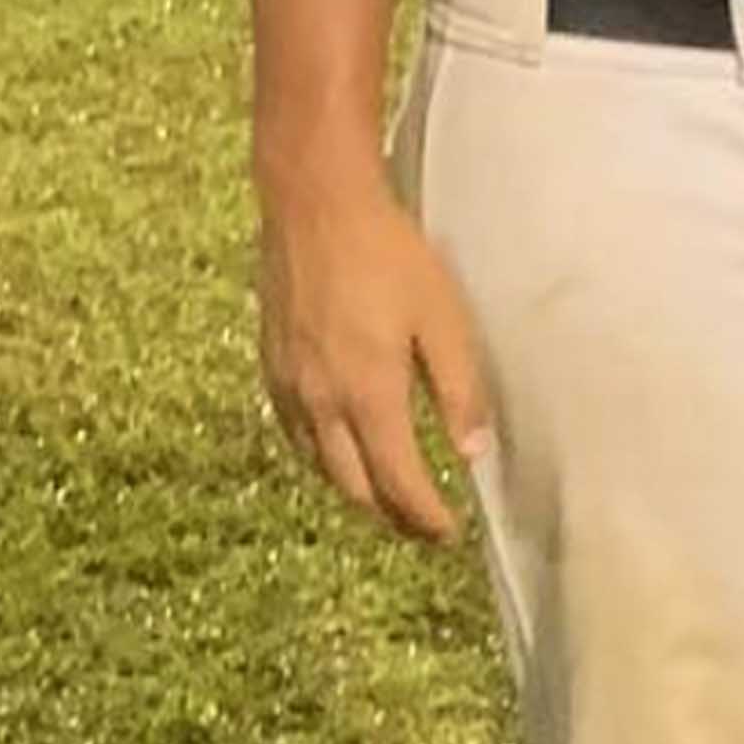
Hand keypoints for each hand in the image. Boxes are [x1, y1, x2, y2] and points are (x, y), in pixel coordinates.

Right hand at [258, 172, 495, 541]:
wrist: (315, 208)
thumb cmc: (390, 257)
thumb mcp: (444, 321)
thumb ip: (460, 391)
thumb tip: (472, 454)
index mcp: (369, 395)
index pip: (398, 482)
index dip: (424, 518)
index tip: (449, 536)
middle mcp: (320, 402)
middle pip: (353, 487)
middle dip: (391, 517)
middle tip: (424, 530)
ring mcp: (289, 387)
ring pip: (319, 467)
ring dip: (355, 492)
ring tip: (390, 501)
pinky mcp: (270, 367)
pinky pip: (295, 435)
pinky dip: (322, 459)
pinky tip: (342, 453)